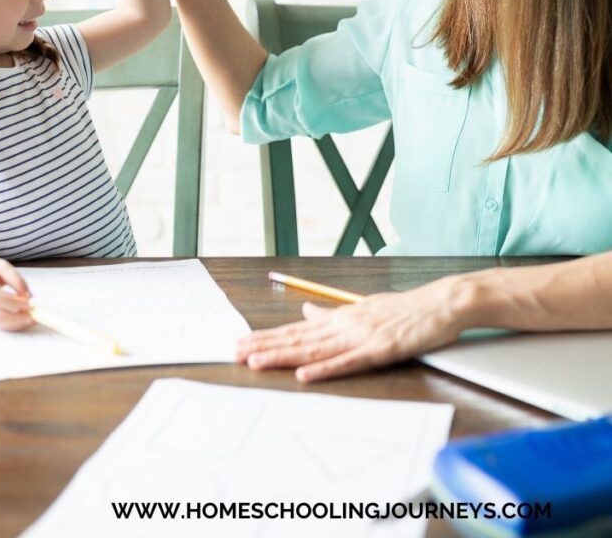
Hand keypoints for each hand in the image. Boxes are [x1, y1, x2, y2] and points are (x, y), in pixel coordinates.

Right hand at [0, 257, 32, 331]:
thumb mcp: (0, 266)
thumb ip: (14, 278)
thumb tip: (28, 295)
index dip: (11, 303)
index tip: (28, 303)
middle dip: (13, 318)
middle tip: (32, 317)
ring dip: (13, 324)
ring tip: (30, 320)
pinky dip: (10, 326)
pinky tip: (22, 321)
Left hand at [236, 275, 471, 381]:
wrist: (443, 303)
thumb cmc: (408, 308)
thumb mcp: (365, 306)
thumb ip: (333, 311)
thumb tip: (307, 309)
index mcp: (342, 315)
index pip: (298, 327)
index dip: (269, 336)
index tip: (243, 341)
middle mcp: (346, 323)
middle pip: (299, 337)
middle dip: (265, 346)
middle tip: (234, 352)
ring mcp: (362, 336)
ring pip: (315, 349)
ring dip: (283, 357)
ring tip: (256, 362)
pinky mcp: (380, 350)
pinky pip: (348, 363)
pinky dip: (325, 370)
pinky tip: (304, 375)